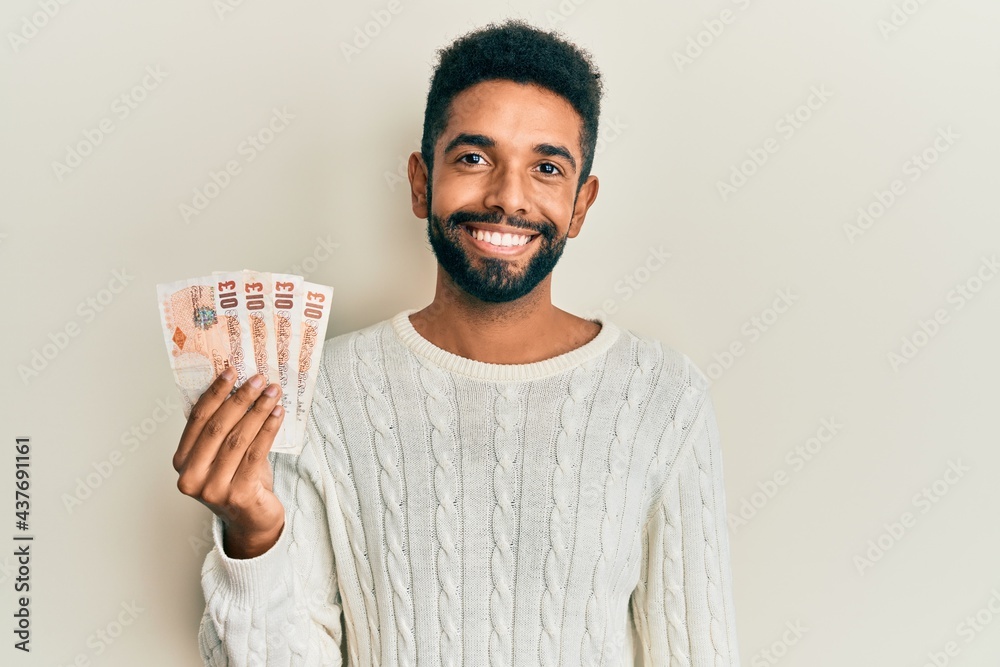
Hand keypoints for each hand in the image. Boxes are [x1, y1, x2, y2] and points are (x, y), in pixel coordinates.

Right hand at [173, 368, 285, 558]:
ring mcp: (213, 488)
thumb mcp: (222, 455)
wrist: (252, 522)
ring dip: (258, 411)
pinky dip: (268, 429)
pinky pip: (256, 453)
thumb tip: (237, 386)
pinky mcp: (237, 495)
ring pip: (238, 438)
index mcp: (182, 462)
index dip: (215, 392)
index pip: (197, 418)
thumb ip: (221, 428)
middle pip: (218, 427)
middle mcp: (191, 477)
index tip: (232, 371)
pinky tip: (278, 414)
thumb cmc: (238, 482)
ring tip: (272, 393)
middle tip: (258, 379)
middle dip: (240, 399)